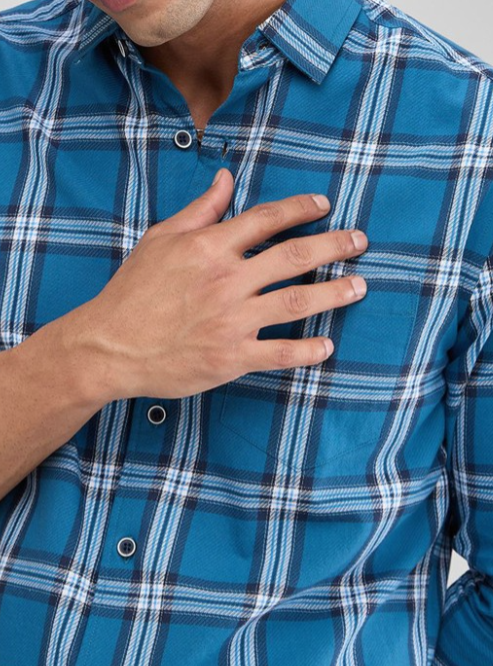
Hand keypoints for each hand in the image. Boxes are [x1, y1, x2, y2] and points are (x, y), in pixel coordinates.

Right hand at [68, 168, 367, 399]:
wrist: (110, 346)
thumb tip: (226, 179)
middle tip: (360, 242)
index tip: (324, 206)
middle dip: (333, 246)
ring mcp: (232, 321)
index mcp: (210, 247)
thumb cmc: (133, 291)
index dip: (301, 209)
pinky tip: (327, 346)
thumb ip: (200, 210)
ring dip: (333, 294)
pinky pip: (279, 353)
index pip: (267, 219)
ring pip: (296, 303)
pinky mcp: (231, 357)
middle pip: (294, 257)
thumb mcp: (161, 240)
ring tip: (359, 287)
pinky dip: (306, 351)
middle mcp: (227, 280)